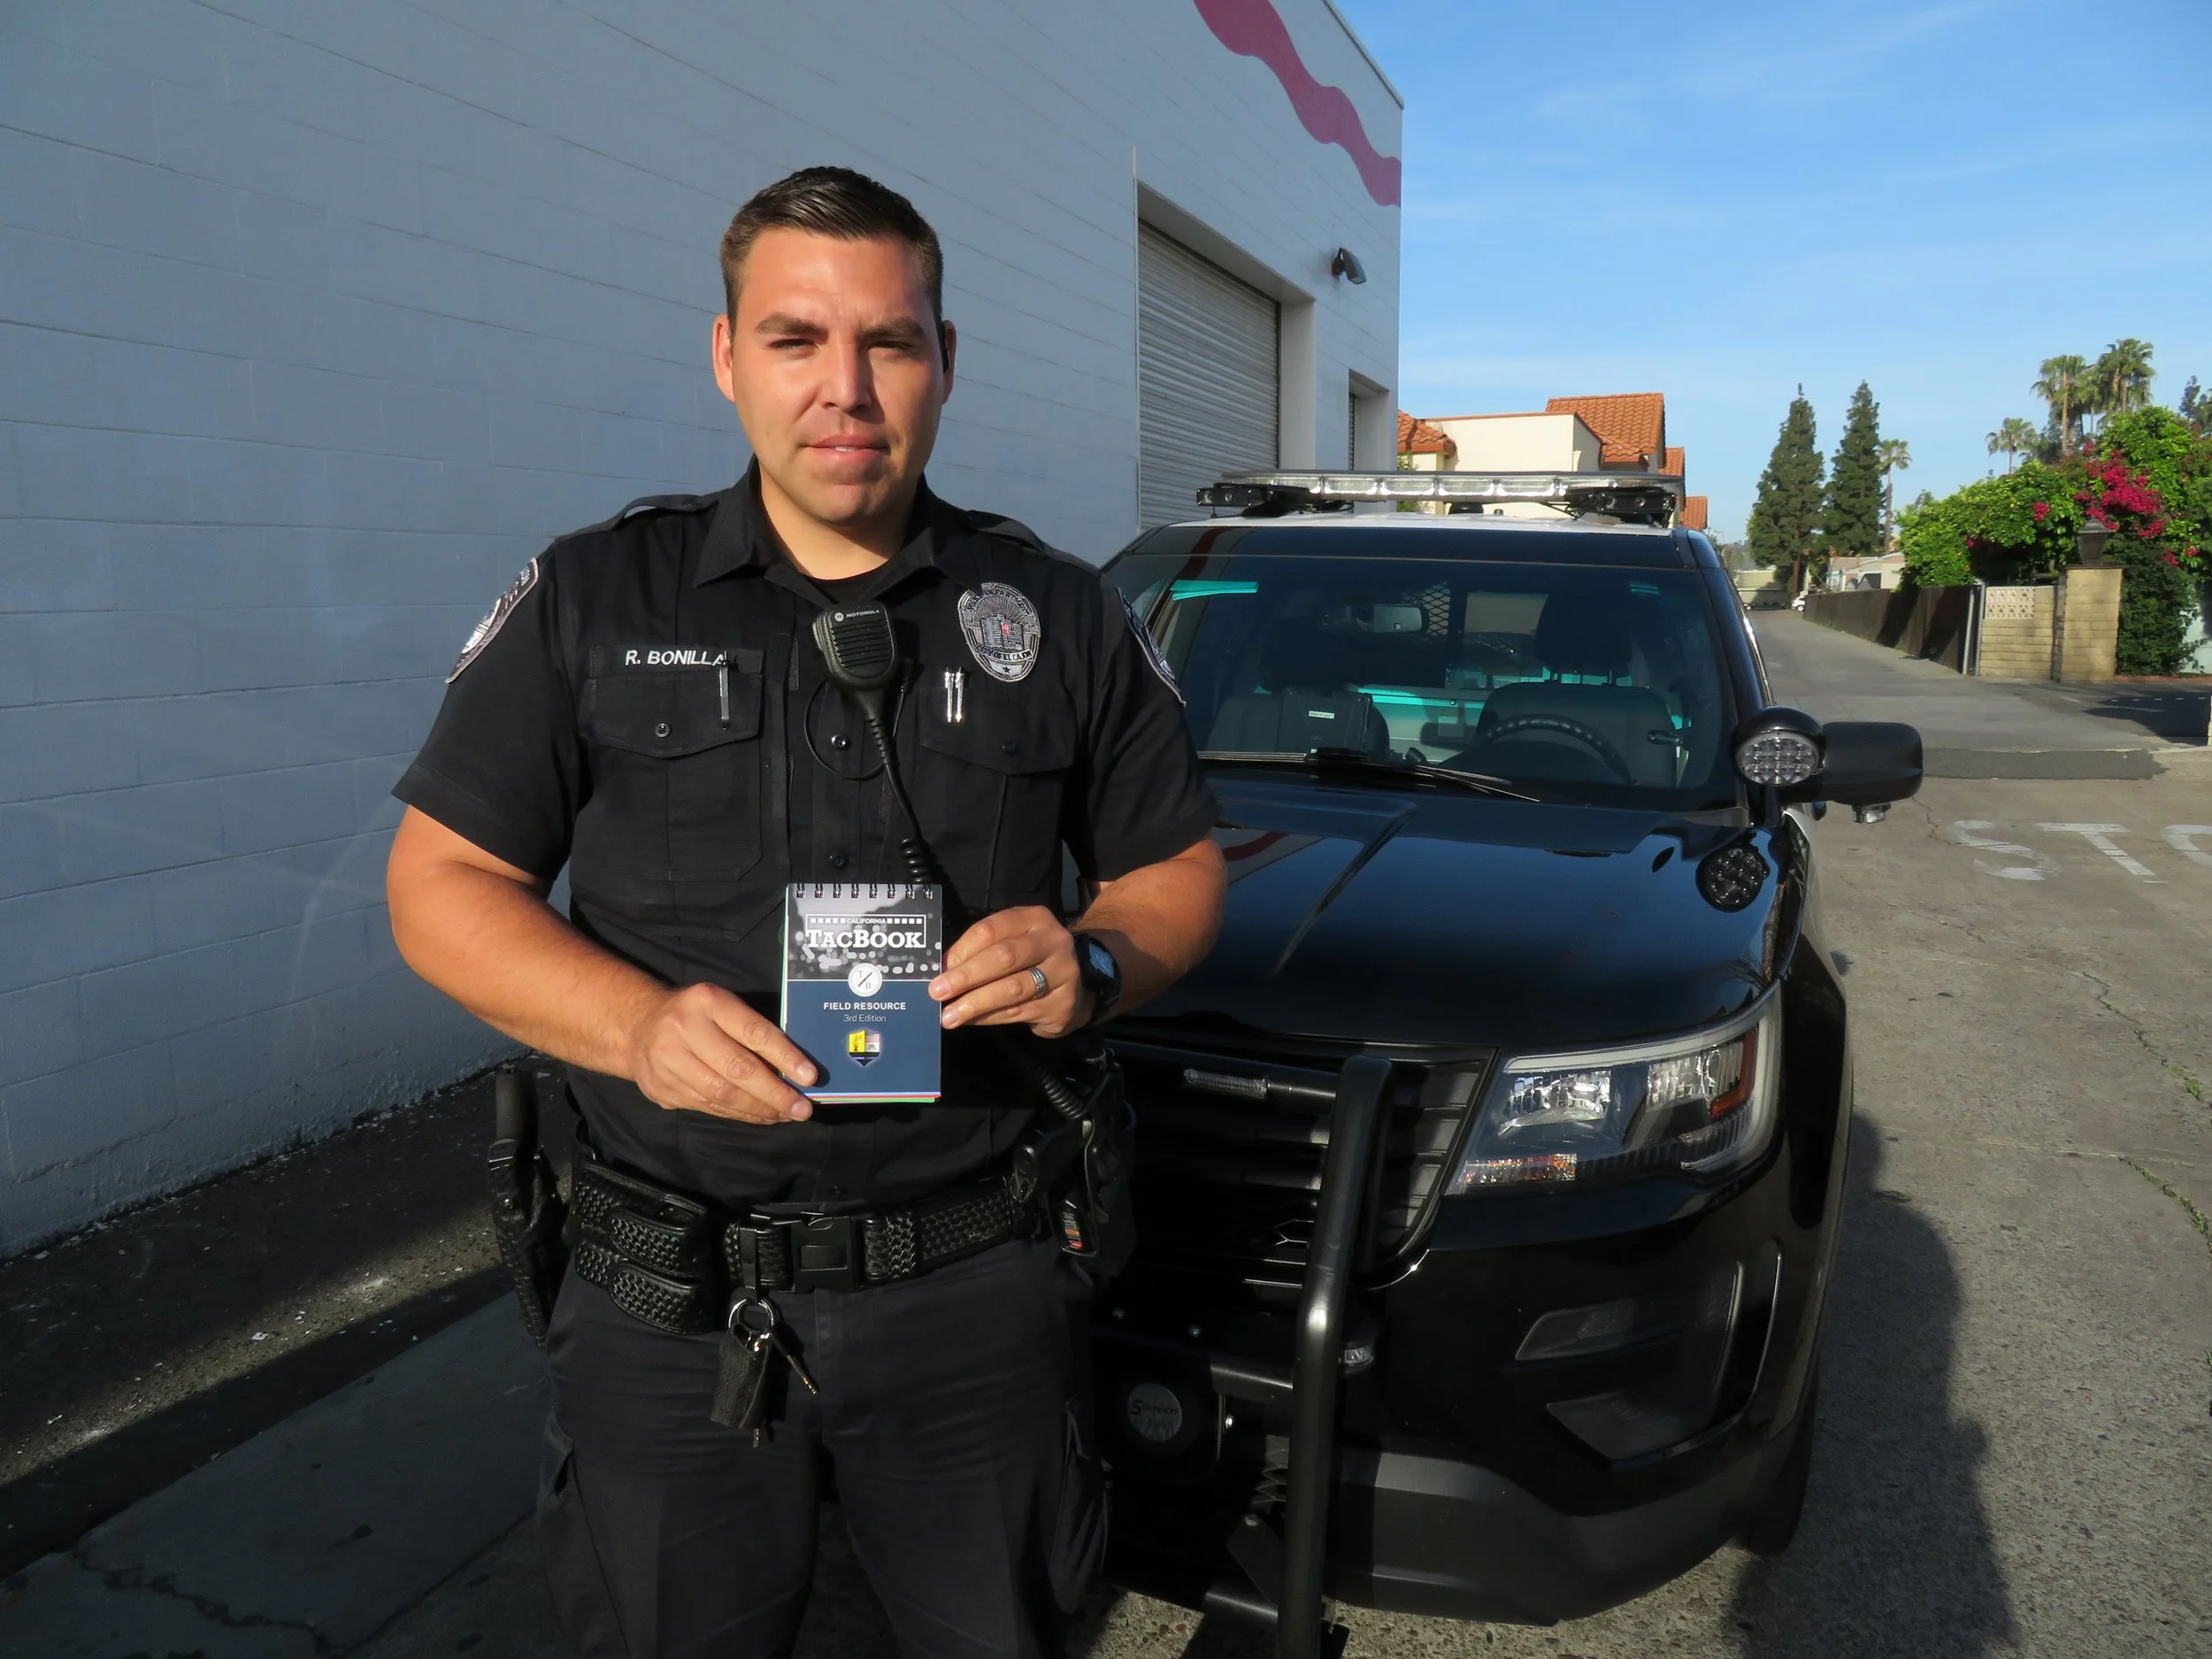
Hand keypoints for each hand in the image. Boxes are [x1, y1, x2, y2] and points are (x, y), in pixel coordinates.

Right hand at [627, 983, 817, 1122]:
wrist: (637, 1026)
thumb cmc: (696, 1014)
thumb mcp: (721, 1004)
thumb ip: (750, 1028)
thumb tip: (794, 1067)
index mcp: (707, 1002)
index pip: (753, 1032)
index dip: (784, 1056)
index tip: (810, 1076)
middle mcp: (684, 1030)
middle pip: (737, 1069)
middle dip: (775, 1093)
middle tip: (802, 1109)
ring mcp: (668, 1062)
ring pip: (722, 1094)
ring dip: (759, 1109)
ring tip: (785, 1115)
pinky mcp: (663, 1089)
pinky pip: (709, 1107)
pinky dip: (740, 1114)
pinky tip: (761, 1116)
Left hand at [930, 906, 1092, 1038]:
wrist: (1076, 987)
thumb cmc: (1031, 960)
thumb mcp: (1011, 942)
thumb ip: (982, 950)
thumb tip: (942, 969)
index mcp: (1035, 918)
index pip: (992, 929)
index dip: (962, 949)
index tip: (938, 968)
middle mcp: (1053, 941)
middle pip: (1004, 957)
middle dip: (966, 976)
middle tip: (936, 991)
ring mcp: (1062, 973)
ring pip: (1011, 988)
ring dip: (975, 1003)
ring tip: (948, 1015)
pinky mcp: (1062, 1004)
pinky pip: (1018, 1011)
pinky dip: (989, 1017)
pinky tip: (970, 1020)